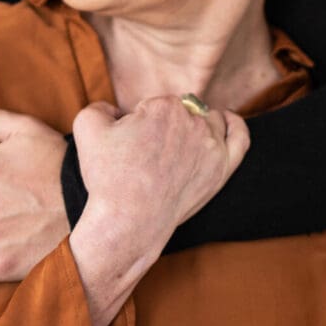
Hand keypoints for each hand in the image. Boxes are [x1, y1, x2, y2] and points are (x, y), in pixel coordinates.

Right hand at [75, 95, 250, 247]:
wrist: (129, 221)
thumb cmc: (107, 177)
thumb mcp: (86, 126)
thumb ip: (101, 105)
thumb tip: (120, 111)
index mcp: (164, 107)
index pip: (156, 105)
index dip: (141, 123)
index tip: (131, 146)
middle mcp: (193, 121)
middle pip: (182, 111)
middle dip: (164, 127)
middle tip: (148, 155)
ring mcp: (212, 146)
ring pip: (208, 120)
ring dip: (195, 126)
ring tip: (177, 146)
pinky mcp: (223, 168)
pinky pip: (239, 137)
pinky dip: (235, 125)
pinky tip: (226, 120)